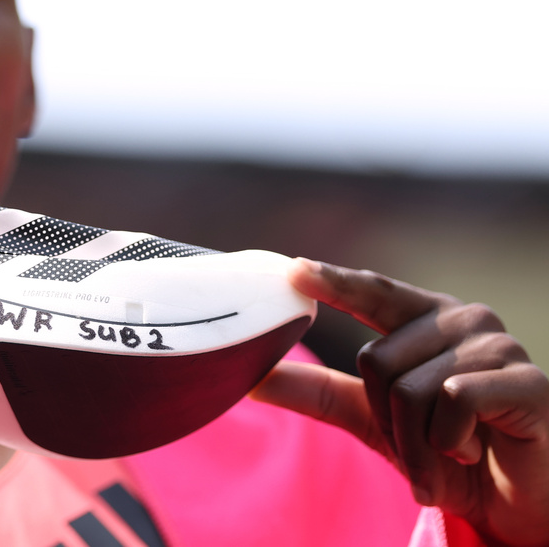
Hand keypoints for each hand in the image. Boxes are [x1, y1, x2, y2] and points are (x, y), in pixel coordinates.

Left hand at [251, 258, 548, 546]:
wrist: (515, 502)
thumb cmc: (445, 449)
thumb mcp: (372, 418)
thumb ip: (317, 392)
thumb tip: (252, 376)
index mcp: (423, 318)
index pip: (372, 291)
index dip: (333, 281)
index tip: (293, 270)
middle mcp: (461, 319)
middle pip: (376, 361)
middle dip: (386, 422)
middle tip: (420, 445)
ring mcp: (497, 345)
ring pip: (409, 390)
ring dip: (416, 445)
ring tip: (447, 456)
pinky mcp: (527, 380)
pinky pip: (453, 403)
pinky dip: (449, 445)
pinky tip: (474, 452)